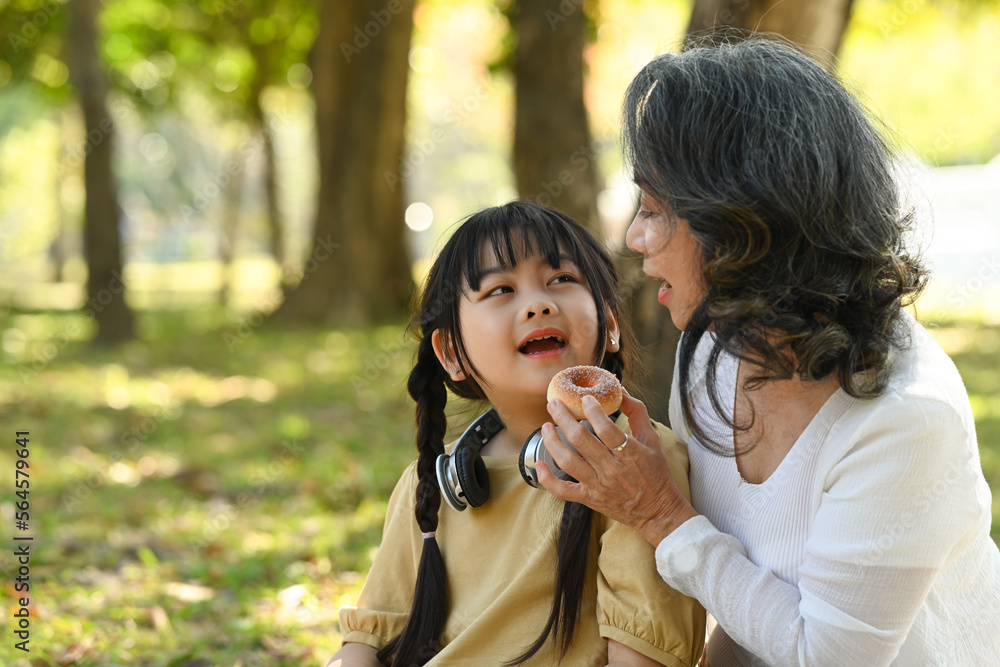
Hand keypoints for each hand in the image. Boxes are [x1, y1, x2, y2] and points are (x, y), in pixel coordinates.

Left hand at [535, 390, 697, 546]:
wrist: (657, 511)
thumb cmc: (655, 473)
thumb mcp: (653, 439)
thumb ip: (637, 413)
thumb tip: (620, 391)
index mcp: (630, 453)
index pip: (607, 429)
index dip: (593, 411)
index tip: (584, 398)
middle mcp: (611, 469)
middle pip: (581, 440)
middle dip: (564, 418)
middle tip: (554, 404)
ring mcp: (598, 484)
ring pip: (568, 461)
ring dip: (553, 442)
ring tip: (546, 426)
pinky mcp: (589, 497)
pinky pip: (562, 490)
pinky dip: (547, 479)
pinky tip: (539, 463)